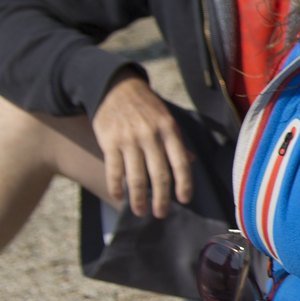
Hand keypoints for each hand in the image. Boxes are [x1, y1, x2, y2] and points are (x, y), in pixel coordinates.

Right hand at [91, 72, 193, 217]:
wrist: (115, 87)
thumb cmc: (146, 106)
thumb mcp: (166, 118)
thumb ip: (177, 141)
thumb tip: (191, 162)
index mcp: (169, 130)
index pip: (180, 163)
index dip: (184, 184)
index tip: (185, 200)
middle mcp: (150, 136)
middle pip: (159, 174)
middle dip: (161, 198)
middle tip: (160, 213)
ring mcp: (128, 139)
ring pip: (135, 177)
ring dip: (137, 198)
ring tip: (140, 211)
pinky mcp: (109, 141)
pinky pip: (114, 170)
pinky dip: (116, 186)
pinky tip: (119, 197)